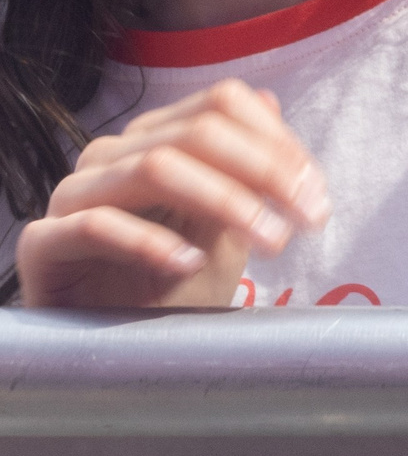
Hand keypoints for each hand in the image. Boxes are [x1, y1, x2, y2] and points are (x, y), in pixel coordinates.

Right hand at [16, 80, 329, 307]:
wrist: (128, 352)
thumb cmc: (179, 284)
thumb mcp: (229, 226)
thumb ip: (246, 169)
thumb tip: (271, 103)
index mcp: (156, 137)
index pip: (222, 104)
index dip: (279, 142)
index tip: (317, 192)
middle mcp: (111, 155)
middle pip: (198, 132)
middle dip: (266, 172)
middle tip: (307, 218)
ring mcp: (73, 196)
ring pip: (155, 167)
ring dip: (226, 200)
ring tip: (268, 240)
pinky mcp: (43, 245)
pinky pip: (95, 224)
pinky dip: (150, 241)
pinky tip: (188, 263)